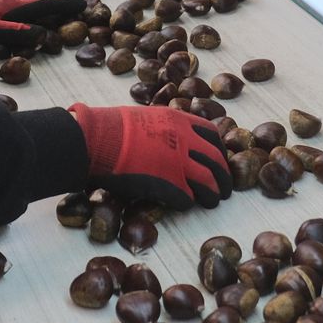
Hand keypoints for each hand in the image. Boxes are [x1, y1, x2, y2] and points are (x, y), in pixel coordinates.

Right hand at [68, 103, 231, 209]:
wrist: (96, 139)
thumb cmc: (111, 128)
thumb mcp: (144, 118)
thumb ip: (161, 128)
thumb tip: (165, 138)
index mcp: (178, 121)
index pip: (212, 135)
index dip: (219, 151)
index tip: (219, 161)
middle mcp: (184, 140)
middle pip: (216, 160)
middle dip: (224, 177)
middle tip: (225, 189)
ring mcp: (178, 162)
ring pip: (208, 182)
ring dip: (213, 195)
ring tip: (213, 202)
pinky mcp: (168, 183)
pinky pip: (187, 198)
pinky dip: (188, 203)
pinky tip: (185, 205)